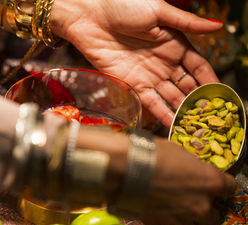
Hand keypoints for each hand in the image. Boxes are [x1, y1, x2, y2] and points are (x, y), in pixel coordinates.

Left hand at [51, 0, 221, 127]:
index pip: (198, 67)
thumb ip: (187, 23)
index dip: (209, 81)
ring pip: (170, 97)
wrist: (89, 15)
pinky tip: (172, 124)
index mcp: (174, 44)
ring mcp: (147, 75)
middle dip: (197, 101)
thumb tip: (216, 26)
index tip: (220, 96)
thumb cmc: (122, 5)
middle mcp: (163, 62)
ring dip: (181, 111)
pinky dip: (161, 114)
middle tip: (208, 118)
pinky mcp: (130, 84)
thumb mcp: (159, 11)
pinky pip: (149, 102)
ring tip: (193, 127)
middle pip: (185, 86)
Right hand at [141, 138, 235, 224]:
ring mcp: (182, 218)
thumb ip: (190, 167)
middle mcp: (201, 205)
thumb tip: (188, 170)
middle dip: (205, 209)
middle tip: (191, 199)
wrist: (125, 170)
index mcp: (210, 182)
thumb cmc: (151, 154)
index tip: (213, 184)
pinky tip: (154, 204)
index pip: (229, 188)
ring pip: (190, 224)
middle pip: (214, 218)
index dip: (220, 186)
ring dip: (183, 216)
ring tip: (168, 203)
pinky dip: (164, 217)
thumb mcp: (178, 153)